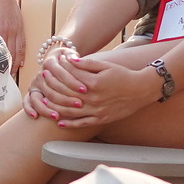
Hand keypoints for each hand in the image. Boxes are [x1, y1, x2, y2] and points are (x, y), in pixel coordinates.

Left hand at [0, 0, 25, 68]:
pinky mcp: (20, 26)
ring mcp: (18, 28)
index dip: (1, 63)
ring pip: (19, 49)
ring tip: (13, 74)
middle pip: (12, 52)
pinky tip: (21, 62)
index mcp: (2, 28)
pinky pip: (22, 43)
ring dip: (17, 62)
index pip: (2, 50)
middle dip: (10, 66)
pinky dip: (22, 53)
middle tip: (6, 79)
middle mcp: (12, 30)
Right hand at [25, 46, 80, 119]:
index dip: (72, 81)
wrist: (57, 62)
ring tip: (56, 116)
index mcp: (50, 63)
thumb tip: (74, 59)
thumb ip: (73, 55)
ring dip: (46, 108)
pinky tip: (35, 117)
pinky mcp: (31, 93)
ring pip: (37, 97)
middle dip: (65, 98)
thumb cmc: (67, 59)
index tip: (85, 90)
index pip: (60, 73)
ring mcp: (35, 85)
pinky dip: (29, 109)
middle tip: (79, 104)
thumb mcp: (70, 53)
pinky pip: (26, 102)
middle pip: (50, 88)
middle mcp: (40, 74)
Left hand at [32, 51, 156, 128]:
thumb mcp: (106, 66)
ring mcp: (97, 110)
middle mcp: (93, 98)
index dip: (57, 73)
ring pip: (70, 112)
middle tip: (42, 84)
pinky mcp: (101, 119)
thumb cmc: (123, 75)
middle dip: (52, 89)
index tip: (49, 69)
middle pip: (66, 95)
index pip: (69, 78)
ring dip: (55, 108)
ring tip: (43, 105)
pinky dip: (69, 123)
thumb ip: (87, 63)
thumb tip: (70, 60)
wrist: (141, 90)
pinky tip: (59, 122)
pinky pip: (82, 123)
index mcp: (93, 83)